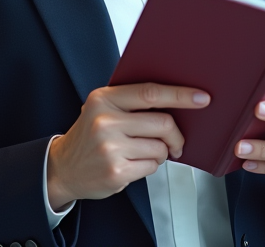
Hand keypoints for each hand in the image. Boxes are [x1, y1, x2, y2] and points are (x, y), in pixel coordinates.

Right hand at [46, 83, 210, 210]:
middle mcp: (105, 121)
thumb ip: (132, 101)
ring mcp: (110, 148)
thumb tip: (176, 100)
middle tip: (176, 142)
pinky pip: (152, 167)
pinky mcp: (116, 172)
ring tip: (142, 152)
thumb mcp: (102, 108)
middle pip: (163, 123)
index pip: (151, 92)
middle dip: (176, 135)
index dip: (180, 95)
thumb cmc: (89, 135)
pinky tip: (133, 163)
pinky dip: (150, 166)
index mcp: (104, 99)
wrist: (63, 168)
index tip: (202, 98)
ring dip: (161, 152)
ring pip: (160, 148)